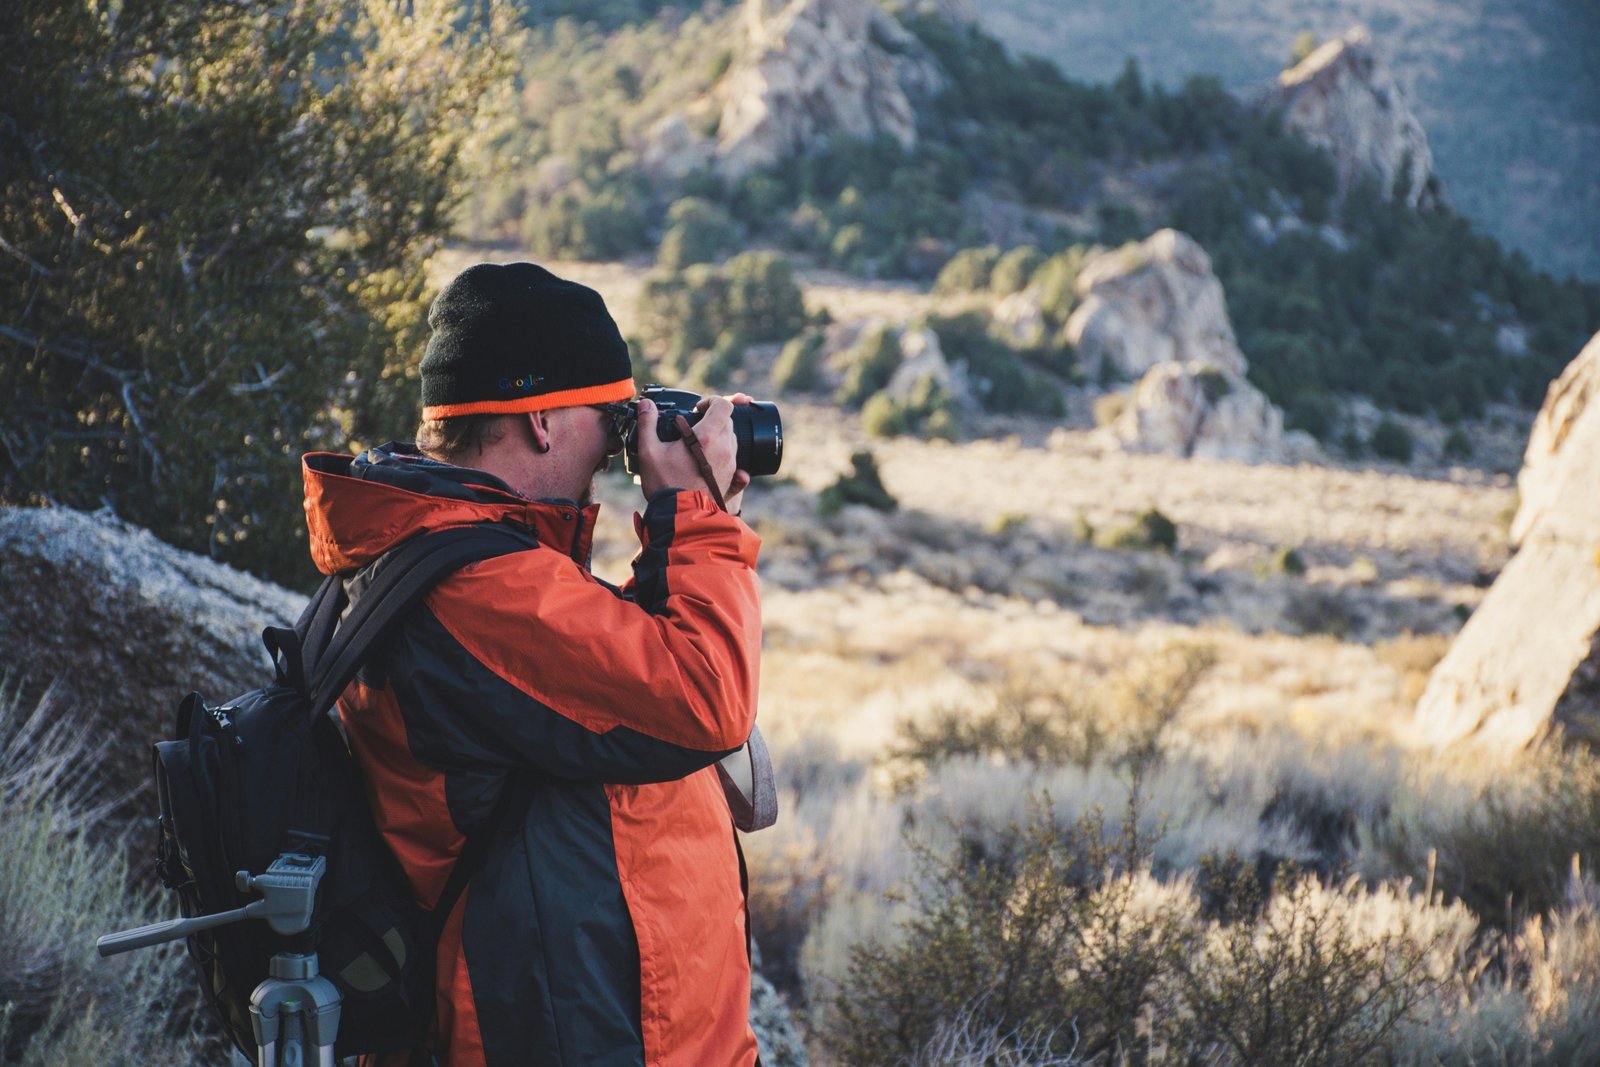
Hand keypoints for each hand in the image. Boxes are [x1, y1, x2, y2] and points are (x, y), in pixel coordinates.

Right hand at [636, 395, 749, 513]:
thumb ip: (647, 424)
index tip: (698, 409)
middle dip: (712, 419)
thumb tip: (646, 405)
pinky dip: (723, 453)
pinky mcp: (731, 478)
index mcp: (706, 438)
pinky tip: (708, 460)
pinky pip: (734, 458)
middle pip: (727, 421)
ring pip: (731, 439)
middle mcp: (724, 449)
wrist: (680, 516)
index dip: (712, 401)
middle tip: (694, 426)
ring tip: (697, 445)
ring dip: (717, 436)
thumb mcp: (650, 452)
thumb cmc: (665, 485)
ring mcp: (731, 464)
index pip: (723, 406)